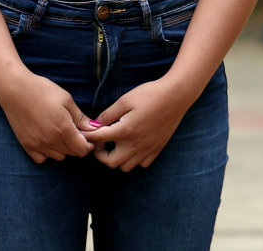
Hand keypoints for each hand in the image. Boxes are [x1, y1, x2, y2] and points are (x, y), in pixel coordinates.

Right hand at [0, 72, 95, 163]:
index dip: (89, 144)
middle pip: (72, 153)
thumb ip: (80, 117)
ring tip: (61, 133)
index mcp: (64, 129)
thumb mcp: (66, 99)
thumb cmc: (42, 90)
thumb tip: (95, 128)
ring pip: (59, 157)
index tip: (88, 135)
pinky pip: (42, 159)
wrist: (15, 88)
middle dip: (78, 144)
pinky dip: (47, 153)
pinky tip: (47, 140)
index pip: (83, 149)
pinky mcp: (26, 145)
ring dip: (64, 149)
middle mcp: (51, 141)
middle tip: (75, 131)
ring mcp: (38, 145)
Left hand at [82, 78, 197, 170]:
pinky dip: (134, 159)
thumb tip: (95, 124)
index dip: (89, 136)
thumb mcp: (125, 100)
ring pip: (126, 167)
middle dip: (101, 154)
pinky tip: (133, 146)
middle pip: (111, 162)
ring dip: (117, 158)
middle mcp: (135, 145)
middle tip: (102, 141)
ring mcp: (147, 149)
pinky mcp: (157, 150)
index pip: (98, 140)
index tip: (86, 133)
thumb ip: (108, 114)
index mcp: (125, 131)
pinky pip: (142, 164)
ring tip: (117, 143)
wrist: (176, 96)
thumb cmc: (149, 95)